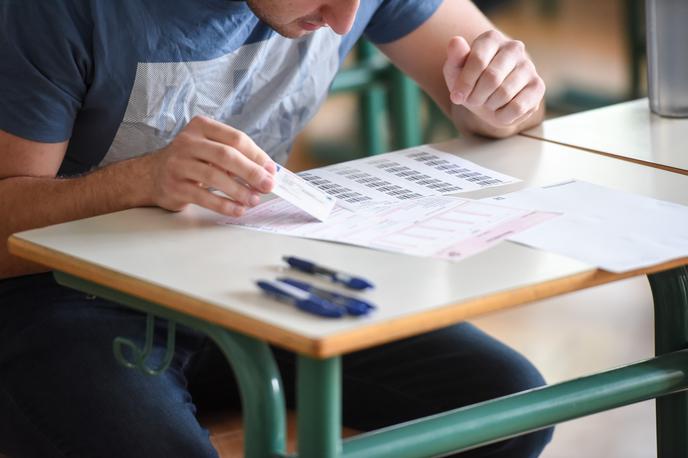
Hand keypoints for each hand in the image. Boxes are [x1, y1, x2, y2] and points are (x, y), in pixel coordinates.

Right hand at [146, 116, 275, 216]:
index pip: (236, 139)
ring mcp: (179, 163)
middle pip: (226, 155)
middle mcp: (188, 142)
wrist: (152, 175)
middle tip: (268, 186)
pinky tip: (237, 209)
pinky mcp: (174, 186)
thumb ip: (237, 157)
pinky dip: (224, 205)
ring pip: (214, 176)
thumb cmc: (191, 161)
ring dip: (239, 191)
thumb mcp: (211, 149)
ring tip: (254, 200)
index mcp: (202, 127)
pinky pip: (203, 197)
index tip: (271, 171)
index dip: (257, 156)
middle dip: (251, 172)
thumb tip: (268, 173)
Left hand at [443, 30, 544, 127]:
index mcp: (491, 39)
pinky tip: (500, 110)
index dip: (464, 84)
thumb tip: (455, 41)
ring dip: (489, 105)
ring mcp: (529, 66)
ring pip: (505, 93)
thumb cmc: (470, 82)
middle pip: (492, 78)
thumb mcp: (455, 72)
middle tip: (473, 100)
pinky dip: (503, 116)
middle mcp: (514, 48)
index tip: (456, 97)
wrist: (488, 98)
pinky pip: (518, 107)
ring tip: (487, 102)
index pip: (478, 60)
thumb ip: (454, 58)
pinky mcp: (538, 86)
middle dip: (476, 96)